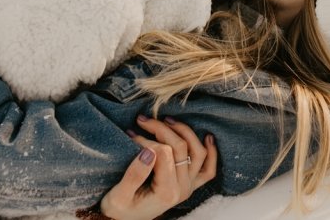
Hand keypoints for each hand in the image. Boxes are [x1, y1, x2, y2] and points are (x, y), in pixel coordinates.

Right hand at [98, 115, 217, 219]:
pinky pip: (209, 169)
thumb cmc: (120, 209)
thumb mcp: (118, 196)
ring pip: (198, 152)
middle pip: (181, 147)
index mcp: (166, 192)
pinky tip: (207, 137)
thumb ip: (134, 174)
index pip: (164, 153)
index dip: (147, 140)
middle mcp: (182, 189)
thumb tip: (149, 150)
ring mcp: (189, 186)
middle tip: (142, 120)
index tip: (132, 135)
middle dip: (161, 129)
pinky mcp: (190, 184)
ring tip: (167, 121)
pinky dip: (211, 152)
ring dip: (184, 132)